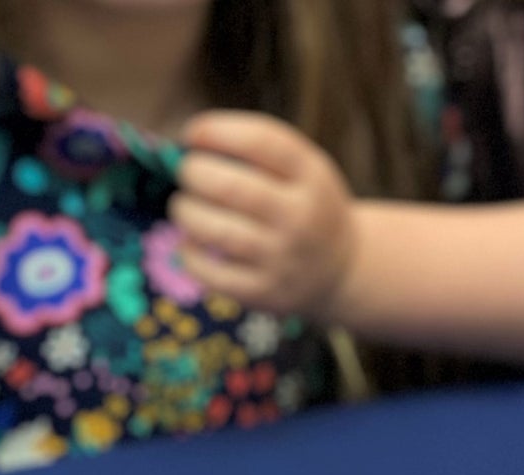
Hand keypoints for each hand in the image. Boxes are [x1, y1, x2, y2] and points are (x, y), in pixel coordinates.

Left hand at [172, 112, 358, 319]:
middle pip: (233, 189)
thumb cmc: (305, 205)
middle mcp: (300, 218)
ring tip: (182, 206)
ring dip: (187, 213)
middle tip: (186, 172)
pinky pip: (214, 276)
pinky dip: (190, 256)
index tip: (192, 133)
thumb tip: (191, 141)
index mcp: (311, 176)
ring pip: (220, 233)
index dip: (219, 132)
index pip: (261, 142)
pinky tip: (188, 243)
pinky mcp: (265, 293)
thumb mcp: (304, 169)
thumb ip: (260, 151)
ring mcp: (282, 259)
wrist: (341, 269)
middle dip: (196, 173)